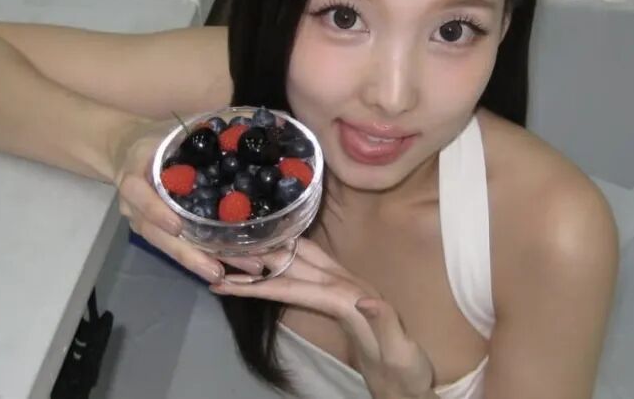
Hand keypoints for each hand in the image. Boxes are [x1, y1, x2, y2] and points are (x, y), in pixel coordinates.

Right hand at [109, 117, 261, 284]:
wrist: (125, 148)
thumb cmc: (153, 137)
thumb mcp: (167, 129)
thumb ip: (195, 130)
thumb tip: (241, 125)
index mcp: (134, 175)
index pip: (140, 196)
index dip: (157, 212)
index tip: (177, 227)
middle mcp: (134, 205)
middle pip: (157, 235)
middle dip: (189, 254)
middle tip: (218, 270)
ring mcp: (143, 220)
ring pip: (166, 246)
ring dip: (196, 262)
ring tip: (225, 275)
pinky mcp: (154, 228)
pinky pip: (172, 245)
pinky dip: (196, 257)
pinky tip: (221, 267)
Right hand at [212, 235, 435, 398]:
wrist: (412, 382)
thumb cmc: (406, 369)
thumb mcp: (400, 351)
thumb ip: (383, 322)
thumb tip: (360, 298)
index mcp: (350, 297)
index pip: (299, 285)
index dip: (265, 283)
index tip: (231, 282)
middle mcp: (345, 284)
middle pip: (295, 263)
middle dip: (259, 257)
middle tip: (221, 252)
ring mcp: (342, 288)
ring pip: (299, 262)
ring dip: (269, 256)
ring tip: (236, 253)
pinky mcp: (339, 297)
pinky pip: (305, 274)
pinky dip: (283, 267)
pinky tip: (268, 266)